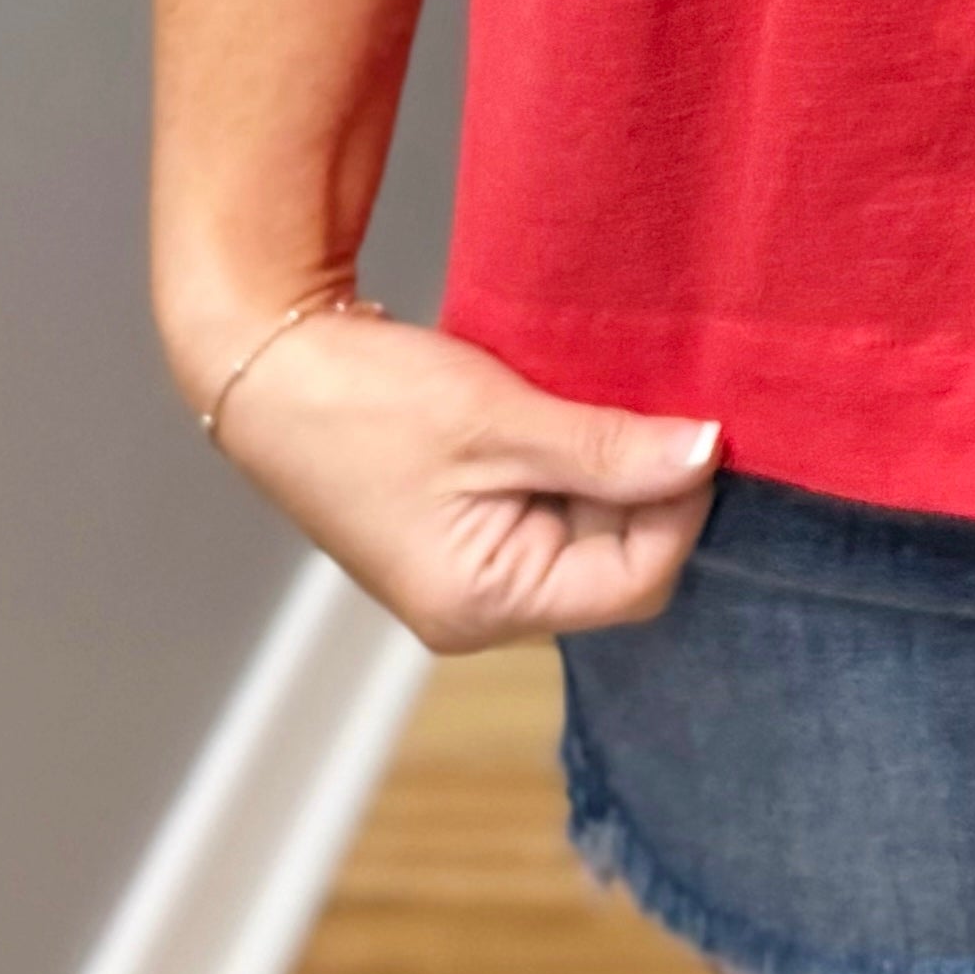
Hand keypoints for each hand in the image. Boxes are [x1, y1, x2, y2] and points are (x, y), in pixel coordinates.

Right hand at [194, 296, 721, 652]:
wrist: (267, 364)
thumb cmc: (365, 400)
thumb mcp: (497, 419)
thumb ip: (607, 448)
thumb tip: (707, 454)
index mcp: (485, 605)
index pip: (637, 582)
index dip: (680, 505)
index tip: (702, 425)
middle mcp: (482, 609)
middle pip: (617, 561)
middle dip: (647, 484)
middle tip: (659, 398)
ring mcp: (471, 571)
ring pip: (588, 530)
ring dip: (611, 466)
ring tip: (610, 395)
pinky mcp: (464, 528)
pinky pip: (551, 507)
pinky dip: (575, 459)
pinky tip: (575, 406)